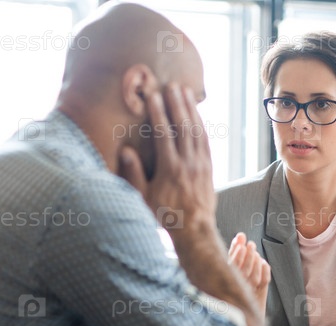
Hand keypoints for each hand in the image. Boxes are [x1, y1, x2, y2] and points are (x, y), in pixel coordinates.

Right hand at [118, 83, 214, 232]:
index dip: (158, 112)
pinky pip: (206, 142)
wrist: (194, 230)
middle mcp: (188, 164)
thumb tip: (126, 151)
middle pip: (183, 127)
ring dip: (191, 110)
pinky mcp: (209, 168)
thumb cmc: (165, 215)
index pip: (163, 134)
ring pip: (197, 131)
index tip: (153, 95)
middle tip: (172, 85)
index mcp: (170, 169)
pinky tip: (197, 114)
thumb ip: (134, 175)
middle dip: (177, 104)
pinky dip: (201, 125)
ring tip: (186, 92)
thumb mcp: (143, 198)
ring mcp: (201, 165)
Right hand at [228, 233, 270, 313]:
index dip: (235, 255)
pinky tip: (263, 262)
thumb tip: (240, 236)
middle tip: (250, 244)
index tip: (240, 243)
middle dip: (247, 256)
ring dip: (254, 261)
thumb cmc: (232, 293)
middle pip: (242, 272)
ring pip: (253, 277)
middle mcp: (235, 293)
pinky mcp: (258, 298)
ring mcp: (247, 296)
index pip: (229, 269)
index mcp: (223, 287)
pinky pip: (263, 283)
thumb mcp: (227, 273)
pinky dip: (264, 271)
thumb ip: (233, 256)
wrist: (241, 321)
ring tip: (254, 250)